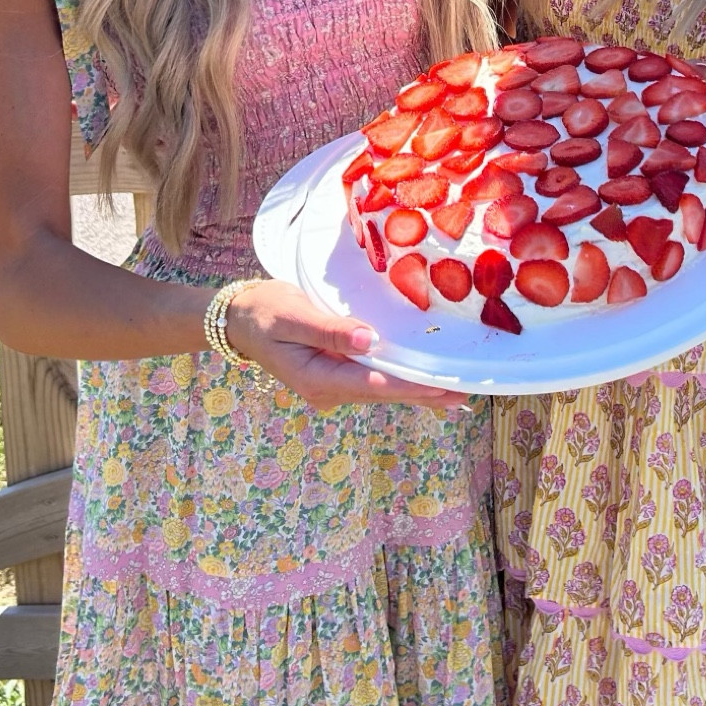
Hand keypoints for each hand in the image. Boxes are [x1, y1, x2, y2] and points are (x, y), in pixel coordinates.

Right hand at [225, 277, 467, 412]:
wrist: (241, 318)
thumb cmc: (264, 311)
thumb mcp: (292, 315)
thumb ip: (330, 330)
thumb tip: (368, 340)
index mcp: (317, 379)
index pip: (374, 384)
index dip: (411, 385)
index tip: (442, 387)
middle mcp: (329, 389)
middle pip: (385, 392)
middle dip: (423, 393)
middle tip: (465, 393)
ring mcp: (334, 385)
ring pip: (383, 389)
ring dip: (417, 390)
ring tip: (456, 394)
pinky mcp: (338, 373)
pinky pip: (376, 380)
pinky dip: (402, 382)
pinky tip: (425, 388)